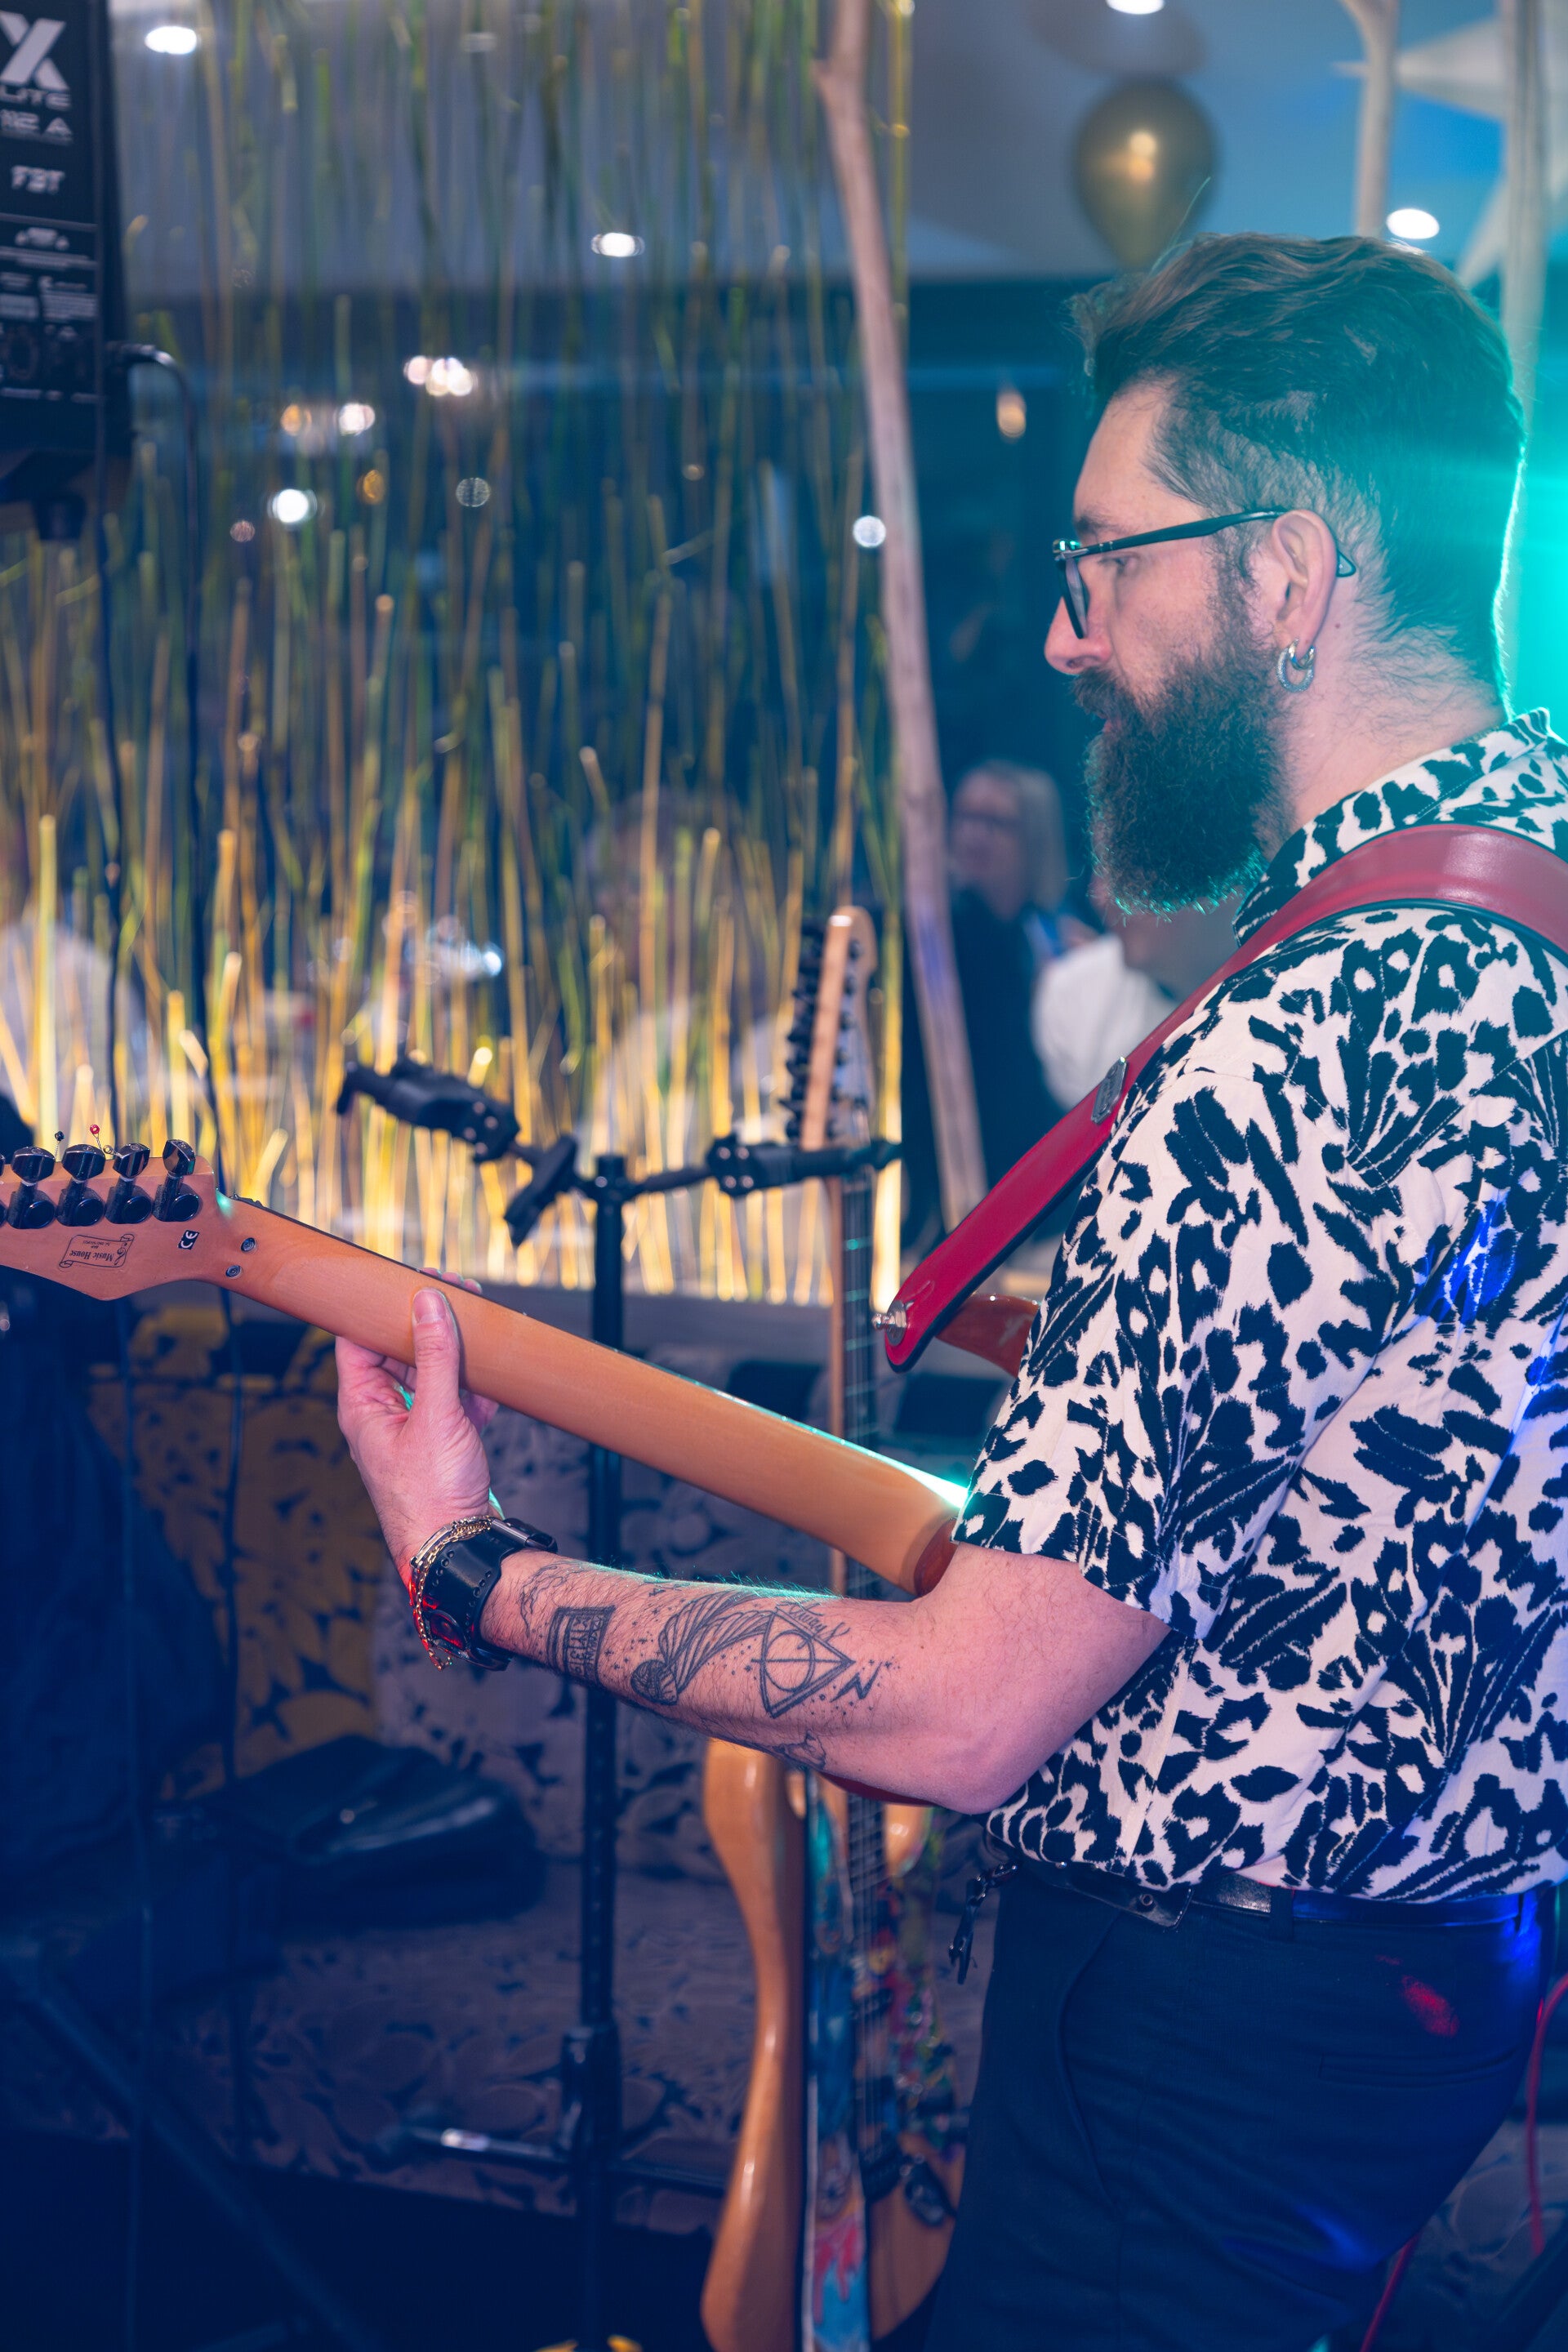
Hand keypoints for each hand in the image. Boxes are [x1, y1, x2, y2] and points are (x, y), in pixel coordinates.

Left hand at [335, 1271, 500, 1584]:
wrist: (460, 1548)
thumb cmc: (433, 1494)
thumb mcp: (437, 1416)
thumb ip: (435, 1356)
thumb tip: (427, 1302)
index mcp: (362, 1406)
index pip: (356, 1339)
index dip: (377, 1306)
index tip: (405, 1279)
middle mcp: (382, 1414)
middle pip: (396, 1350)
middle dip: (426, 1322)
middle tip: (454, 1291)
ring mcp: (412, 1427)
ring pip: (428, 1372)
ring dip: (453, 1350)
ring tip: (478, 1323)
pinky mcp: (440, 1441)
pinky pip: (452, 1399)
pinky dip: (471, 1386)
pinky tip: (492, 1377)